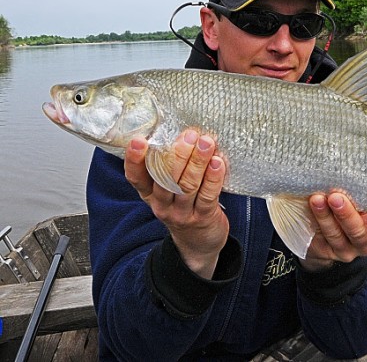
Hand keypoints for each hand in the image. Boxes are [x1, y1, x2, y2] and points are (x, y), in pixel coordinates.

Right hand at [124, 129, 228, 278]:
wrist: (199, 243)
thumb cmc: (185, 207)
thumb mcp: (170, 190)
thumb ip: (171, 167)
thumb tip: (183, 134)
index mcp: (150, 194)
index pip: (136, 177)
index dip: (135, 159)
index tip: (139, 141)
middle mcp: (162, 204)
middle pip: (166, 178)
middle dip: (178, 155)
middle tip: (189, 136)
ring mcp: (182, 213)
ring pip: (187, 185)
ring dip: (198, 162)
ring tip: (206, 143)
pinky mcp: (202, 218)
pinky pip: (207, 196)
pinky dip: (213, 178)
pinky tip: (218, 163)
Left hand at [300, 192, 366, 270]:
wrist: (323, 232)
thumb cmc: (349, 204)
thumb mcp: (361, 197)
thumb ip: (363, 188)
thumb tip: (359, 160)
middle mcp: (366, 240)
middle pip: (361, 233)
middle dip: (348, 215)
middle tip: (337, 198)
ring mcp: (346, 248)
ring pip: (337, 235)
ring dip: (326, 216)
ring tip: (317, 199)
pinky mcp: (326, 251)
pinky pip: (320, 238)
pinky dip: (315, 221)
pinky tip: (310, 206)